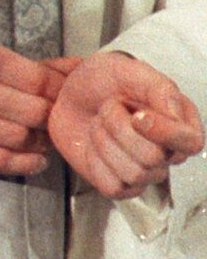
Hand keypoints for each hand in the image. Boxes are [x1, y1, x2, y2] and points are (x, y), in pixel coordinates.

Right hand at [0, 38, 61, 175]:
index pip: (41, 80)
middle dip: (52, 122)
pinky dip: (27, 164)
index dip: (63, 96)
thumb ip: (30, 67)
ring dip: (41, 144)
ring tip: (41, 141)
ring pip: (23, 138)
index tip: (69, 103)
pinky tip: (32, 158)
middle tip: (55, 125)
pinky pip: (3, 162)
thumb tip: (82, 68)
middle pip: (36, 112)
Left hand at [47, 50, 204, 199]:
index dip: (164, 133)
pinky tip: (94, 145)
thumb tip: (175, 114)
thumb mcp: (128, 70)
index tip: (138, 115)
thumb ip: (158, 87)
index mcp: (180, 123)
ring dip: (104, 142)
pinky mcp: (119, 185)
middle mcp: (168, 152)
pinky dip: (96, 163)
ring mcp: (145, 171)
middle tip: (108, 108)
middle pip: (154, 159)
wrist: (67, 93)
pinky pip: (113, 188)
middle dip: (119, 128)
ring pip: (133, 175)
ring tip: (100, 123)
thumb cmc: (102, 81)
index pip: (191, 143)